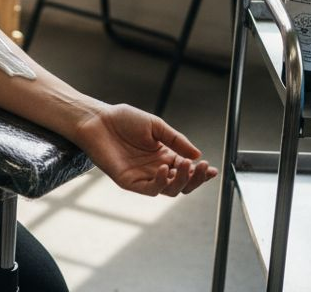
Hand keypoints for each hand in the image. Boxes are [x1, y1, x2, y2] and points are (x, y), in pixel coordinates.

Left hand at [74, 104, 217, 196]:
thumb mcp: (156, 126)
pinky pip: (150, 189)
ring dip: (181, 181)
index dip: (200, 172)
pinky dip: (160, 182)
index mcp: (163, 156)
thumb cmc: (123, 120)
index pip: (186, 170)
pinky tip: (164, 169)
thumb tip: (197, 154)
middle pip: (181, 184)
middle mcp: (155, 169)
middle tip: (203, 167)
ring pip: (169, 189)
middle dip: (195, 178)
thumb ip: (176, 140)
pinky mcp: (129, 181)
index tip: (213, 169)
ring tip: (186, 166)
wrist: (98, 120)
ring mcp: (142, 176)